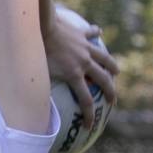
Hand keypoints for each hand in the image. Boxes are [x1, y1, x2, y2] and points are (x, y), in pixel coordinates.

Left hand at [44, 11, 119, 127]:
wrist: (41, 26)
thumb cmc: (37, 52)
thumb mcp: (39, 76)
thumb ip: (40, 91)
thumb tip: (36, 108)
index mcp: (74, 75)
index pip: (86, 101)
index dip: (89, 115)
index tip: (89, 126)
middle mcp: (84, 62)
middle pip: (103, 80)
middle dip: (110, 92)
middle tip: (113, 101)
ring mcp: (85, 47)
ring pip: (104, 57)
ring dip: (112, 65)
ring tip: (116, 71)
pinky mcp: (81, 34)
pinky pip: (91, 33)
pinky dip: (95, 33)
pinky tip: (99, 32)